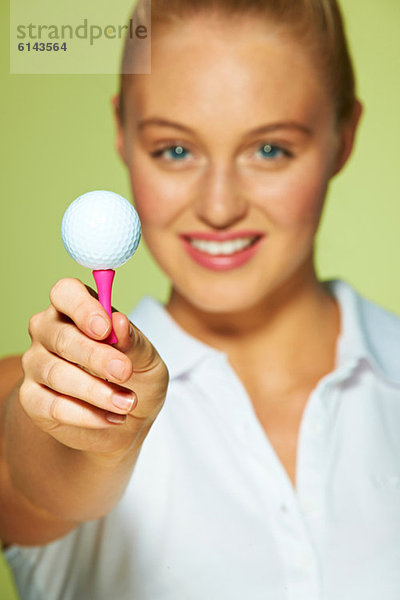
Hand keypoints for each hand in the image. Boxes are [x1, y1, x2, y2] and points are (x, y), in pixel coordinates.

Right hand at [20, 278, 168, 458]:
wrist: (130, 419)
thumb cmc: (136, 377)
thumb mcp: (147, 359)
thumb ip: (133, 341)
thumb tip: (119, 322)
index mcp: (76, 308)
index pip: (65, 293)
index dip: (83, 308)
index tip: (105, 328)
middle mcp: (48, 330)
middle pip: (61, 336)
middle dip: (96, 356)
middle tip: (124, 372)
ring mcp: (35, 363)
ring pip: (56, 373)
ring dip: (96, 391)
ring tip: (127, 402)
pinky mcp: (32, 398)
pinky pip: (53, 405)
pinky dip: (87, 414)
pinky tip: (112, 418)